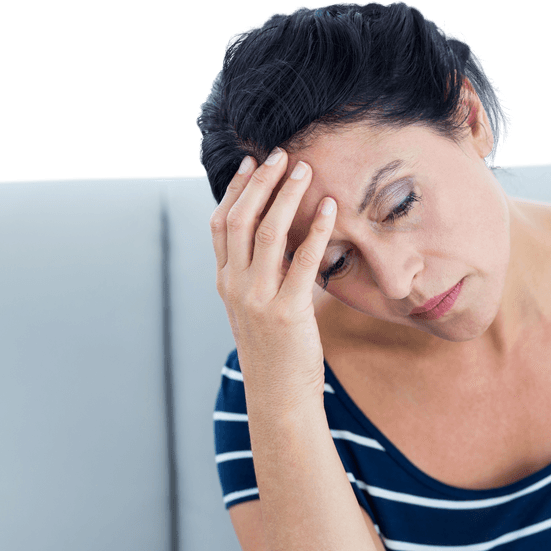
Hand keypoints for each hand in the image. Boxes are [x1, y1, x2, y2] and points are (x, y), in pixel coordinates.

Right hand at [209, 148, 337, 404]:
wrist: (279, 397)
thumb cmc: (276, 352)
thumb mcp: (256, 309)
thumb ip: (259, 276)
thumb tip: (280, 242)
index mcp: (225, 282)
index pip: (222, 224)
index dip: (236, 189)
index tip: (253, 163)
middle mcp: (235, 285)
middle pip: (241, 219)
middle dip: (261, 182)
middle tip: (281, 154)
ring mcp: (258, 298)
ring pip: (267, 232)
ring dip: (287, 196)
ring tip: (305, 170)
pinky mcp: (287, 311)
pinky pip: (303, 261)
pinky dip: (316, 230)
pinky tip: (329, 209)